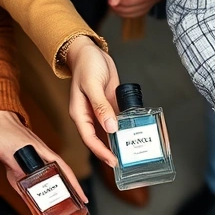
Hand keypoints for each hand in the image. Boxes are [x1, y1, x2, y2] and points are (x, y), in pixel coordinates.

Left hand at [0, 110, 87, 202]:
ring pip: (58, 168)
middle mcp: (39, 149)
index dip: (66, 180)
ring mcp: (39, 151)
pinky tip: (48, 191)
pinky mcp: (36, 152)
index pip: (55, 166)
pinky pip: (47, 167)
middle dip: (73, 184)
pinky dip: (51, 179)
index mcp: (30, 148)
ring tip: (72, 198)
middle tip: (82, 200)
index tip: (74, 193)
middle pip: (62, 169)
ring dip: (66, 182)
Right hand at [66, 36, 120, 165]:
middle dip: (111, 152)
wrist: (90, 51)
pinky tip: (134, 133)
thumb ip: (101, 107)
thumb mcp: (92, 85)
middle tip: (125, 162)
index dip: (101, 152)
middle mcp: (89, 116)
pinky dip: (125, 127)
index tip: (113, 161)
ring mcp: (100, 112)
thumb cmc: (86, 65)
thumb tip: (111, 127)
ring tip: (131, 152)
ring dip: (119, 141)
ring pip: (110, 132)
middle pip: (100, 140)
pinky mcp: (110, 106)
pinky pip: (118, 121)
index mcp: (79, 114)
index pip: (89, 139)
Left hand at [108, 0, 168, 18]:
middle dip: (118, 5)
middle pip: (130, 12)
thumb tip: (112, 3)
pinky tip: (125, 0)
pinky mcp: (154, 0)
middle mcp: (152, 1)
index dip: (114, 0)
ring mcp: (154, 1)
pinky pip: (140, 10)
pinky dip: (131, 8)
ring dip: (123, 9)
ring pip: (135, 14)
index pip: (125, 5)